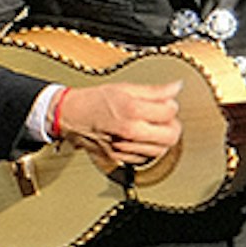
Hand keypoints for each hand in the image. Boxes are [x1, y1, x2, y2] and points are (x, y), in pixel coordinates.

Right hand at [48, 78, 185, 170]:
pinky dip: (147, 150)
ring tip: (153, 128)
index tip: (166, 103)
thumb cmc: (95, 100)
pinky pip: (144, 159)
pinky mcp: (118, 158)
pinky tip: (141, 139)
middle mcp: (129, 131)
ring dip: (161, 140)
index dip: (171, 106)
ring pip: (160, 151)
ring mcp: (123, 148)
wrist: (69, 116)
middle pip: (170, 136)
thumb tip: (176, 88)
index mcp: (132, 110)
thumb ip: (154, 91)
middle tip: (165, 119)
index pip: (170, 112)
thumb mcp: (125, 88)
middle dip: (172, 127)